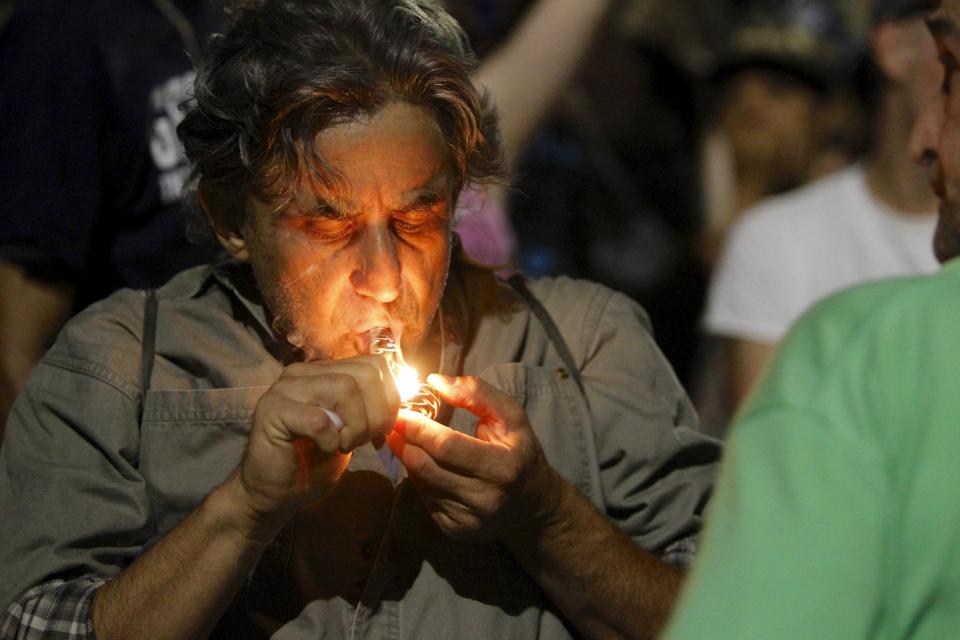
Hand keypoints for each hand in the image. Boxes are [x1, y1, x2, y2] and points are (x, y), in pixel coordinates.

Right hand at [234, 355, 400, 533]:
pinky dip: (331, 440)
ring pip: (344, 388)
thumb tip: (405, 391)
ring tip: (344, 444)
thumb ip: (370, 405)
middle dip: (377, 413)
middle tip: (365, 440)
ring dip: (356, 425)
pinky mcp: (272, 411)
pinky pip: (319, 418)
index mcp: (323, 371)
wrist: (274, 493)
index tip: (383, 428)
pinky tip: (326, 450)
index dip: (390, 397)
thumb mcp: (351, 429)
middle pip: (364, 374)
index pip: (374, 364)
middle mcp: (302, 372)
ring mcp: (285, 389)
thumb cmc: (313, 462)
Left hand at [386, 374, 561, 542]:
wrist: (533, 505)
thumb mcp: (511, 416)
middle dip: (404, 441)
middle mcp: (485, 499)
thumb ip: (477, 393)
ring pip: (420, 482)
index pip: (448, 447)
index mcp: (503, 467)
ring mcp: (467, 519)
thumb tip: (434, 382)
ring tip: (408, 439)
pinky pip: (423, 497)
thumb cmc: (520, 452)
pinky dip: (420, 477)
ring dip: (409, 458)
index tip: (399, 412)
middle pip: (426, 467)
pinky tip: (427, 463)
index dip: (418, 428)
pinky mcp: (453, 529)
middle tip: (391, 421)